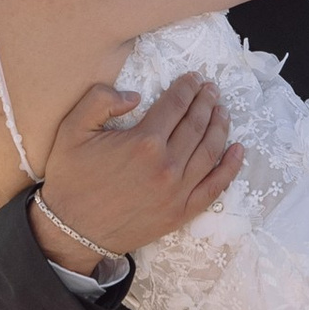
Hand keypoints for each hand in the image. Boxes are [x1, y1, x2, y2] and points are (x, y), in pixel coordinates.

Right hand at [31, 74, 238, 267]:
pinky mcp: (180, 212)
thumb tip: (134, 95)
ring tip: (223, 111)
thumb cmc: (70, 179)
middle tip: (212, 89)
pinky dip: (229, 168)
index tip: (194, 78)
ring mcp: (177, 191)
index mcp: (143, 142)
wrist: (72, 230)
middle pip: (196, 125)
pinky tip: (238, 150)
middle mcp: (166, 166)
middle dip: (206, 102)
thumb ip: (100, 101)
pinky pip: (214, 187)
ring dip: (220, 127)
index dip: (187, 88)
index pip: (175, 105)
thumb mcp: (72, 130)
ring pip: (209, 151)